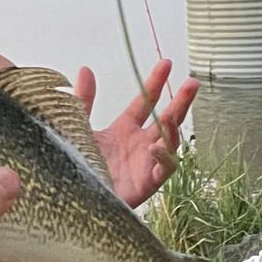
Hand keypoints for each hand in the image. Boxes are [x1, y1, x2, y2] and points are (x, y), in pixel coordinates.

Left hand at [76, 59, 198, 207]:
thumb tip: (85, 69)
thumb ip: (84, 100)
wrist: (70, 198)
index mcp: (124, 130)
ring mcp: (145, 164)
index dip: (155, 83)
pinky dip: (162, 158)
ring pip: (170, 143)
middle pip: (167, 119)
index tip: (165, 64)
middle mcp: (139, 145)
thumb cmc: (76, 164)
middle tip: (192, 83)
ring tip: (172, 115)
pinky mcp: (145, 184)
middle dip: (181, 102)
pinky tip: (154, 148)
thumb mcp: (78, 127)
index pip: (145, 102)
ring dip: (172, 129)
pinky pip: (162, 170)